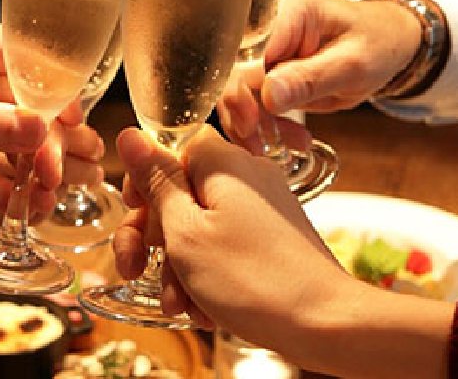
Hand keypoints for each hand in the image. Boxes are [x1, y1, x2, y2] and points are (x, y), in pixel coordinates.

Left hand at [0, 17, 48, 199]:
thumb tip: (42, 128)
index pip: (19, 58)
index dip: (51, 88)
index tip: (74, 119)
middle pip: (17, 102)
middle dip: (40, 138)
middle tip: (57, 170)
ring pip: (2, 135)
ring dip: (22, 165)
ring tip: (44, 194)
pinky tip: (14, 205)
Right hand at [113, 124, 454, 378]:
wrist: (327, 323)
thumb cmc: (252, 279)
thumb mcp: (185, 231)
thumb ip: (156, 181)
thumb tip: (130, 134)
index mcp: (223, 163)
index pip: (170, 148)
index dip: (145, 182)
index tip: (135, 215)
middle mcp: (246, 176)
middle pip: (181, 190)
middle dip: (154, 236)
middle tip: (135, 269)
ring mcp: (263, 207)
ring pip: (201, 225)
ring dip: (180, 265)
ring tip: (179, 307)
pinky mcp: (274, 236)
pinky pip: (227, 244)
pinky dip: (209, 273)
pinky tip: (205, 309)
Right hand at [217, 0, 419, 144]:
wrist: (387, 42)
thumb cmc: (377, 42)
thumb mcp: (353, 65)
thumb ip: (310, 79)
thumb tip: (268, 95)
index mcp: (287, 10)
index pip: (243, 50)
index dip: (239, 88)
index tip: (250, 122)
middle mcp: (265, 24)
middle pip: (232, 72)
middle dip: (247, 113)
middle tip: (264, 144)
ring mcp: (261, 47)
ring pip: (238, 91)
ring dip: (258, 124)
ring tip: (292, 143)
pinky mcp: (263, 68)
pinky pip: (252, 99)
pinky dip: (266, 123)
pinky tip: (288, 138)